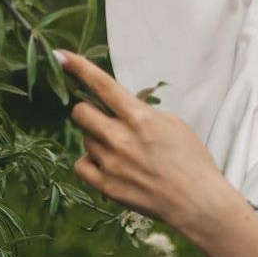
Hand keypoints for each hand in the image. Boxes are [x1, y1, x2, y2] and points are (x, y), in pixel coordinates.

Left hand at [55, 48, 231, 234]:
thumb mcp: (172, 124)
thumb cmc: (191, 159)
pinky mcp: (105, 186)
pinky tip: (109, 166)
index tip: (61, 56)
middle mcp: (120, 138)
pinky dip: (91, 162)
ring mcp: (110, 163)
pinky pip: (81, 165)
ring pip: (85, 139)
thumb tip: (119, 108)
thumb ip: (141, 113)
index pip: (103, 85)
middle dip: (89, 112)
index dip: (79, 68)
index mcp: (139, 118)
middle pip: (80, 113)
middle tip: (105, 121)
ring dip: (97, 140)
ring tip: (123, 153)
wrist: (196, 201)